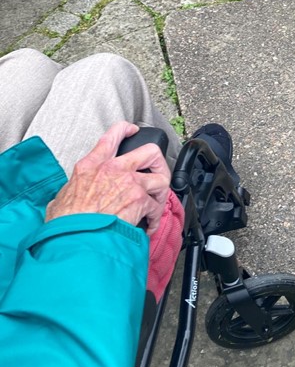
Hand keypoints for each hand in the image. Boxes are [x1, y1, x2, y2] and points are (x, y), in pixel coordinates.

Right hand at [46, 122, 171, 234]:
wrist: (75, 237)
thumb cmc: (67, 222)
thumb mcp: (62, 197)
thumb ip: (72, 190)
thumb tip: (70, 197)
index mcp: (91, 165)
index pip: (112, 136)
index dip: (125, 129)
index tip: (133, 131)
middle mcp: (114, 169)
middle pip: (150, 151)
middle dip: (158, 161)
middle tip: (157, 171)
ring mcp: (130, 183)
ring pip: (161, 178)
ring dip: (161, 192)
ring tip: (155, 202)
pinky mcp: (140, 200)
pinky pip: (157, 207)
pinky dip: (155, 219)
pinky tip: (149, 225)